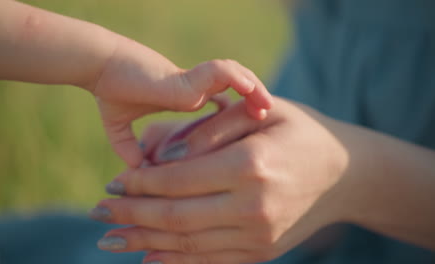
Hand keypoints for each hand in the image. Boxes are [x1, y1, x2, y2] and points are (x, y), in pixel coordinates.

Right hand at [89, 37, 271, 166]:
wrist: (101, 70)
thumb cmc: (112, 91)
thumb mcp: (120, 127)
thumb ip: (128, 147)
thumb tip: (135, 173)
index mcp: (184, 96)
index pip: (218, 99)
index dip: (235, 108)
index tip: (248, 128)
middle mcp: (194, 89)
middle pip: (233, 87)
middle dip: (251, 99)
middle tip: (265, 118)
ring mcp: (193, 82)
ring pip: (235, 76)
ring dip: (253, 89)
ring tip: (267, 107)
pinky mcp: (189, 78)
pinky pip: (222, 73)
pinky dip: (240, 81)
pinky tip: (254, 94)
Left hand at [90, 98, 350, 263]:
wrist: (344, 175)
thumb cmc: (299, 133)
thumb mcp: (260, 113)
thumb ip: (211, 128)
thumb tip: (160, 155)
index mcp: (252, 166)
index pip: (178, 180)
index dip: (140, 182)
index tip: (114, 181)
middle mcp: (254, 207)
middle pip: (175, 217)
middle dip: (131, 215)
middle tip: (98, 212)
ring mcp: (259, 236)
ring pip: (186, 245)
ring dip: (144, 241)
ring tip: (110, 238)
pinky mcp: (261, 253)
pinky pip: (208, 262)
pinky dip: (174, 261)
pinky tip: (147, 256)